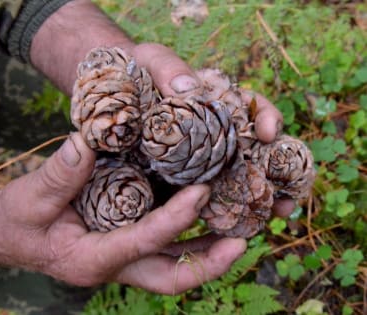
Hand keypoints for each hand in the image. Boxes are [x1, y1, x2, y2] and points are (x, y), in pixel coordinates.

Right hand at [0, 132, 245, 293]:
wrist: (5, 233)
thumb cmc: (16, 219)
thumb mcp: (29, 197)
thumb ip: (58, 175)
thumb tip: (85, 143)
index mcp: (89, 258)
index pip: (141, 243)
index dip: (173, 220)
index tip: (201, 193)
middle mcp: (112, 265)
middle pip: (169, 277)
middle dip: (208, 264)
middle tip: (242, 241)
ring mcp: (121, 258)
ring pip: (172, 265)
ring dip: (207, 253)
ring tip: (240, 230)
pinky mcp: (124, 244)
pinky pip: (163, 248)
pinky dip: (188, 236)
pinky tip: (208, 215)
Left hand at [131, 43, 294, 217]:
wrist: (106, 96)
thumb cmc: (135, 73)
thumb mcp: (151, 61)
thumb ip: (168, 68)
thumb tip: (187, 88)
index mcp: (214, 102)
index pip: (250, 108)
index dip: (265, 118)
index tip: (267, 132)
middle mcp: (212, 134)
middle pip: (251, 153)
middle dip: (273, 177)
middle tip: (288, 198)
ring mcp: (195, 161)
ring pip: (232, 182)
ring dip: (254, 203)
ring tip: (272, 219)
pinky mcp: (175, 182)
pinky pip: (201, 199)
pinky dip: (218, 213)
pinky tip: (229, 230)